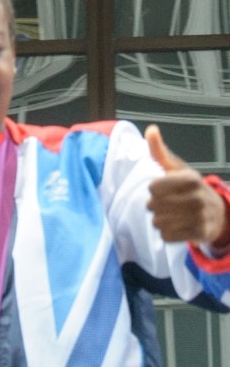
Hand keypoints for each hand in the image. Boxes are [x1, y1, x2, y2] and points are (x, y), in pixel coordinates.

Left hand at [145, 124, 226, 243]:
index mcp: (190, 178)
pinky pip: (166, 236)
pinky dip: (167, 233)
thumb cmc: (190, 188)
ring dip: (160, 220)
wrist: (216, 211)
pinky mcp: (198, 233)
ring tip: (171, 215)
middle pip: (152, 206)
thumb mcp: (176, 168)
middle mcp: (196, 197)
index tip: (163, 188)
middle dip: (155, 205)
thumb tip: (150, 130)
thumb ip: (160, 151)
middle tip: (166, 203)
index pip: (153, 188)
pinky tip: (175, 226)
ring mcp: (198, 217)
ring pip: (158, 222)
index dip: (154, 189)